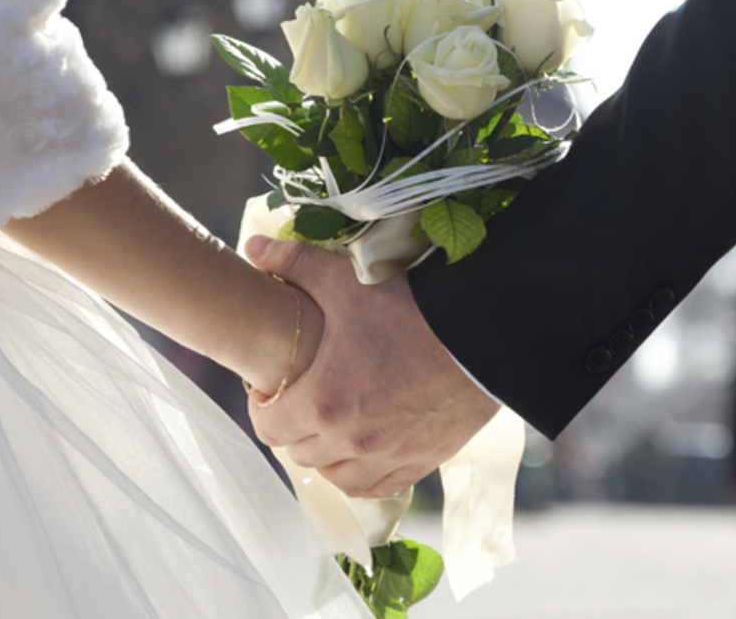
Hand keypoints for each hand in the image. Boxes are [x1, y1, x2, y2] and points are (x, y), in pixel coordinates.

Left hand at [244, 236, 500, 497]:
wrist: (482, 333)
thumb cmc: (412, 309)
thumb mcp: (347, 282)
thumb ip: (294, 263)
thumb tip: (254, 248)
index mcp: (323, 402)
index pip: (268, 428)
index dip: (263, 406)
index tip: (274, 386)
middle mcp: (351, 440)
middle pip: (299, 453)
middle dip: (294, 427)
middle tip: (304, 397)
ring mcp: (388, 456)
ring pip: (336, 476)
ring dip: (327, 454)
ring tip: (334, 425)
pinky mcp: (422, 460)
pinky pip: (378, 486)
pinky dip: (364, 473)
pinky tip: (366, 450)